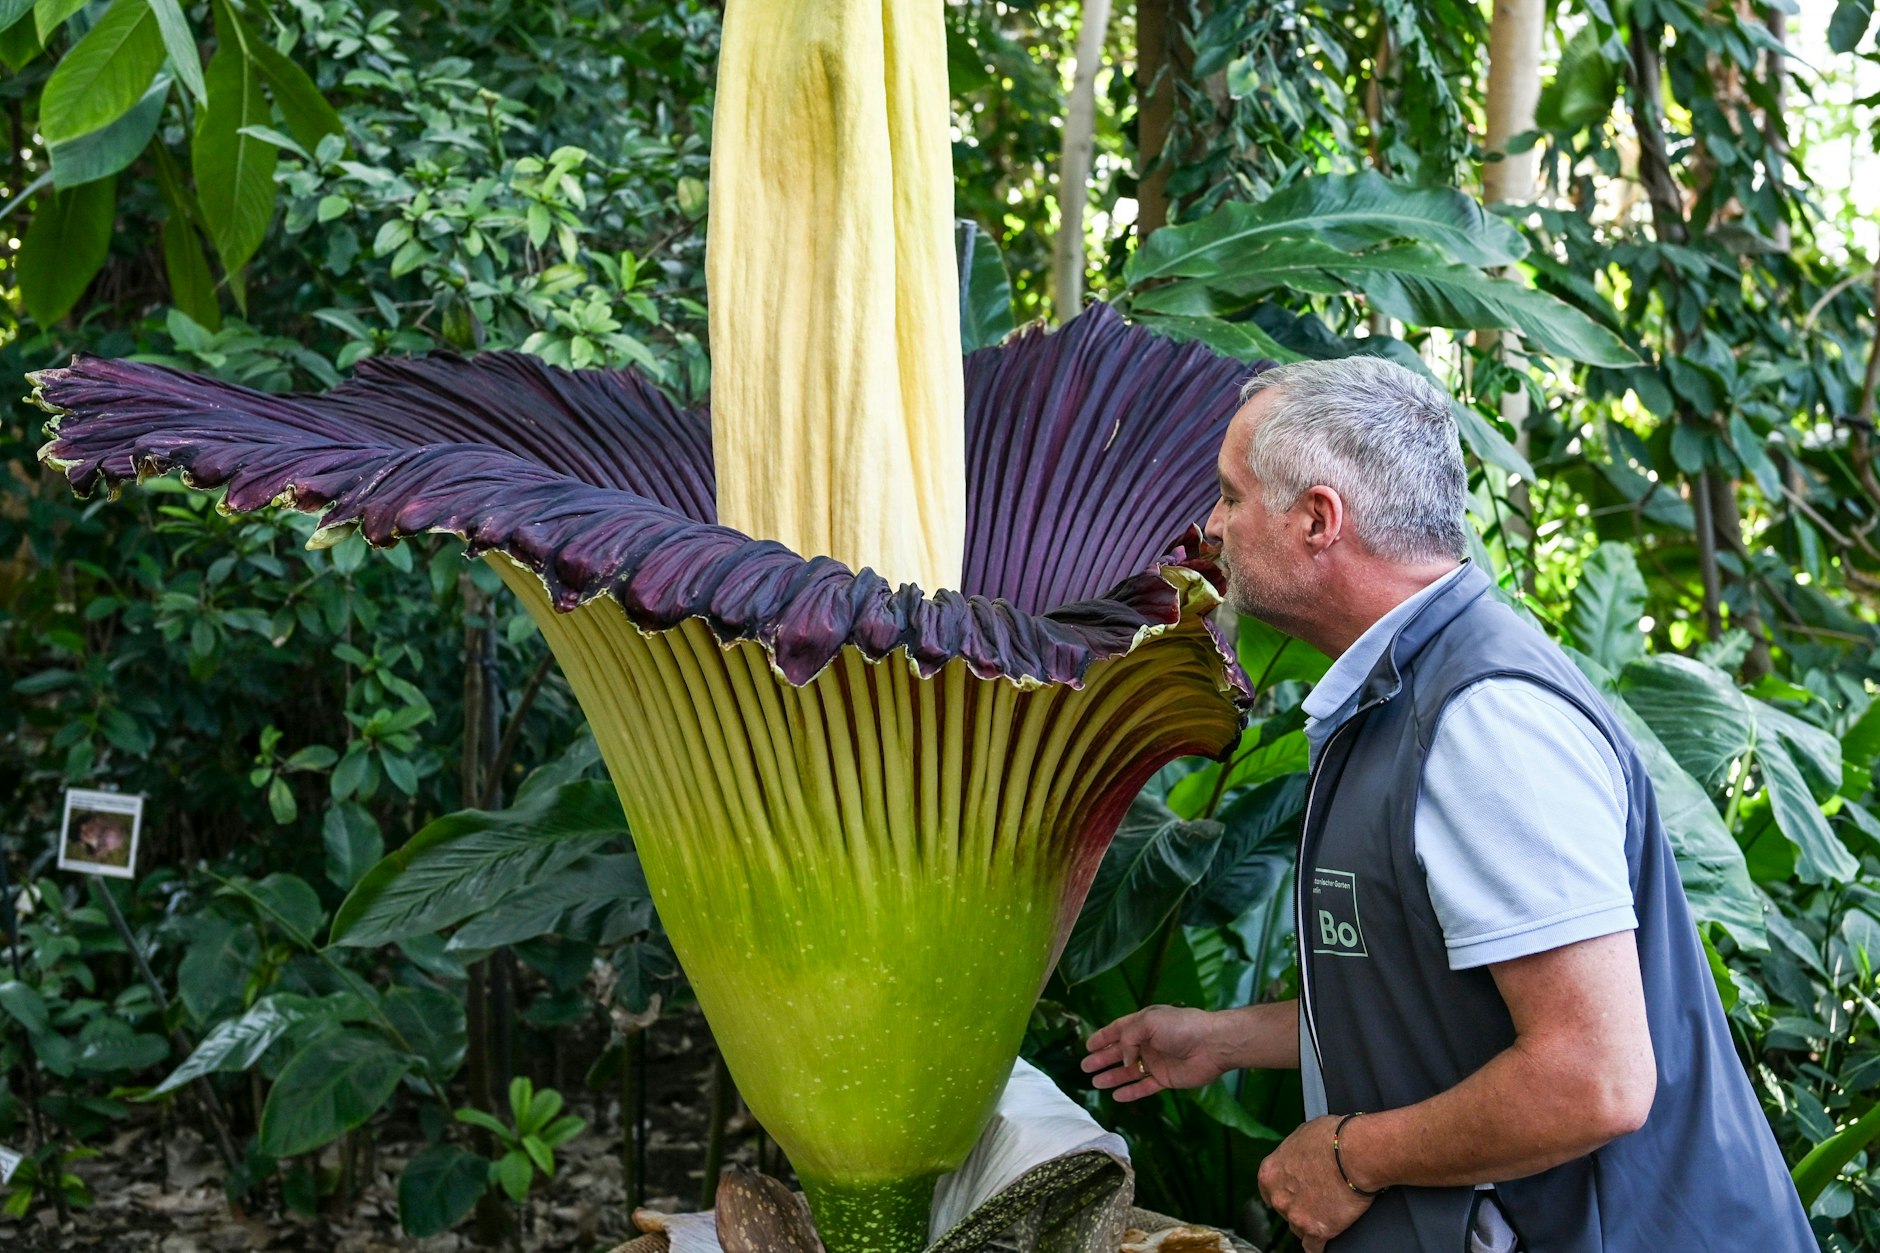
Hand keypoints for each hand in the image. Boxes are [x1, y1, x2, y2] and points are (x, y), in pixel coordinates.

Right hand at [1080, 1005, 1232, 1100]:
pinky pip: (1144, 1087)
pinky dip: (1130, 1092)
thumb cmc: (1181, 1027)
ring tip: (1094, 1082)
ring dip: (1112, 1076)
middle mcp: (1148, 1043)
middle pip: (1120, 1052)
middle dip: (1102, 1059)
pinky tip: (1116, 1096)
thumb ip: (1128, 1038)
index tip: (1087, 1045)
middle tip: (1085, 1066)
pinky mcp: (1165, 1079)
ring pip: (1129, 1071)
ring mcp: (1156, 1062)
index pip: (1118, 1030)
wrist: (1212, 1045)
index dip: (1103, 1037)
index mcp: (1144, 1024)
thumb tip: (1123, 1058)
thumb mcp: (1149, 1022)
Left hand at [1257, 1115, 1374, 1252]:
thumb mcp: (1302, 1135)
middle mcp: (1279, 1197)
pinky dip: (1319, 1244)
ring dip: (1310, 1222)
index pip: (1267, 1190)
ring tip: (1327, 1211)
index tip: (1292, 1193)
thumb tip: (1298, 1157)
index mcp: (1270, 1172)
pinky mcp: (1317, 1231)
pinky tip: (1325, 1239)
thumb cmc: (1332, 1139)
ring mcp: (1296, 1216)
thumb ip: (1292, 1153)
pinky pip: (1313, 1246)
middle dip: (1298, 1206)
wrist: (1355, 1154)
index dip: (1282, 1191)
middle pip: (1284, 1210)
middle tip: (1316, 1197)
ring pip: (1299, 1227)